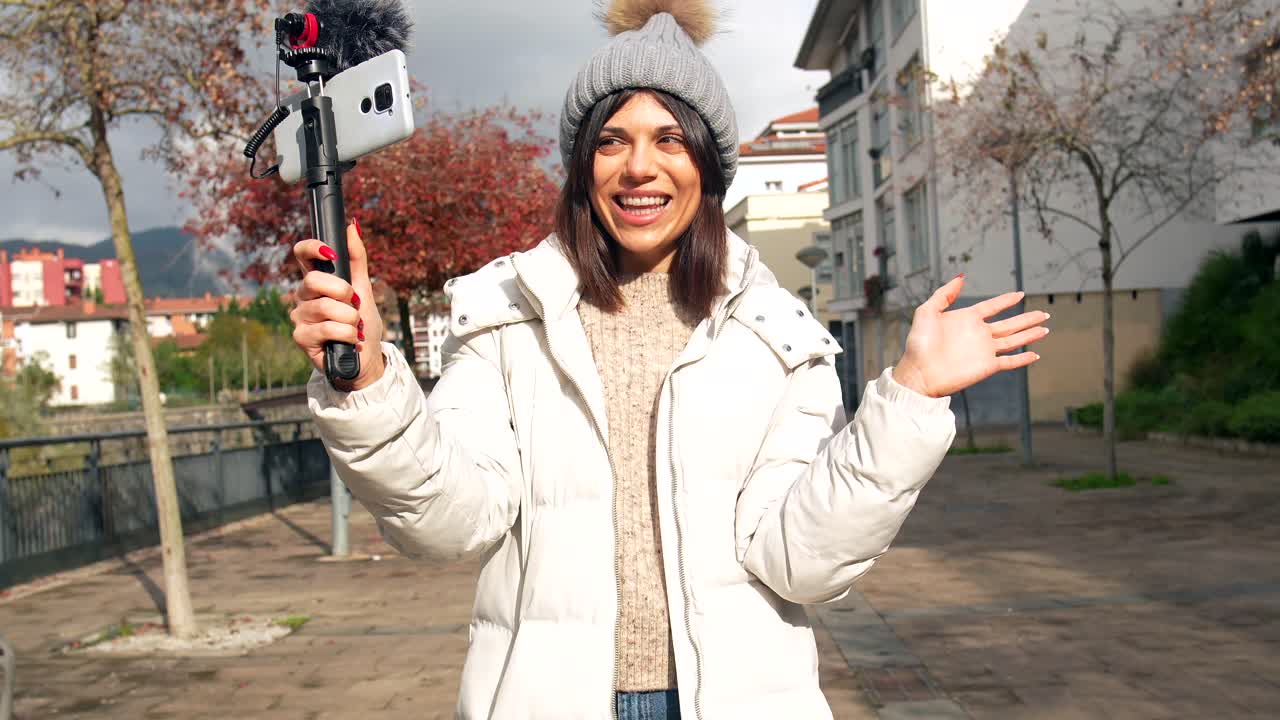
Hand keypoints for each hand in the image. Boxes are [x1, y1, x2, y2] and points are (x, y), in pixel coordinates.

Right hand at [289, 221, 385, 389]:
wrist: (366, 358)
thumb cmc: (362, 323)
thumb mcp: (364, 288)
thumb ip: (356, 259)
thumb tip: (353, 225)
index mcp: (316, 281)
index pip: (302, 254)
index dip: (311, 247)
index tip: (331, 252)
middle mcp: (303, 296)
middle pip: (314, 280)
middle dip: (343, 291)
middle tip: (354, 303)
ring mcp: (300, 317)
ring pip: (324, 306)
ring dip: (350, 317)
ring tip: (355, 326)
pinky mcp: (301, 338)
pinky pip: (327, 328)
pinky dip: (348, 333)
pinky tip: (351, 339)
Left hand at [892, 275, 1048, 397]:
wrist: (918, 372)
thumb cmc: (918, 343)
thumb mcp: (927, 311)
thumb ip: (944, 293)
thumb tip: (961, 277)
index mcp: (967, 319)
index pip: (992, 307)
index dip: (1006, 300)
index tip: (1020, 294)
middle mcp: (979, 334)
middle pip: (1009, 324)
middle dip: (1027, 318)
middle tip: (1044, 313)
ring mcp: (984, 351)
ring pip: (1013, 340)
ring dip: (1029, 334)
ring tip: (1045, 328)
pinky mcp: (987, 366)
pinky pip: (1009, 361)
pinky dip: (1022, 358)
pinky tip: (1035, 354)